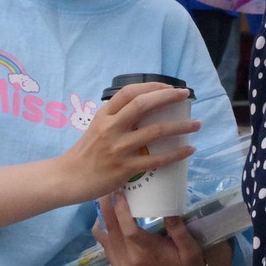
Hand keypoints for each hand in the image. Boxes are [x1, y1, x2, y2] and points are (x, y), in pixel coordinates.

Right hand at [57, 82, 198, 202]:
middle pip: (143, 105)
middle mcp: (111, 128)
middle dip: (169, 98)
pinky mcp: (125, 168)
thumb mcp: (97, 126)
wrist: (69, 178)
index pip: (130, 92)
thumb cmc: (86, 152)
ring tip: (196, 124)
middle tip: (187, 96)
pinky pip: (157, 160)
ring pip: (156, 132)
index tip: (170, 87)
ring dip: (180, 126)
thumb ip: (117, 117)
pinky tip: (189, 150)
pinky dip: (176, 154)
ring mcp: (119, 148)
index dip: (153, 87)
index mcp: (104, 115)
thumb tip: (145, 109)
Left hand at [93, 192, 208, 265]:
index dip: (121, 210)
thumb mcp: (190, 249)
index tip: (119, 192)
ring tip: (106, 199)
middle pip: (112, 231)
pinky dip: (104, 231)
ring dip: (102, 218)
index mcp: (148, 255)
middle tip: (106, 188)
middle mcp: (130, 262)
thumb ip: (179, 230)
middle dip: (107, 208)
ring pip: (104, 238)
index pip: (129, 230)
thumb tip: (169, 210)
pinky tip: (107, 218)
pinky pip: (105, 247)